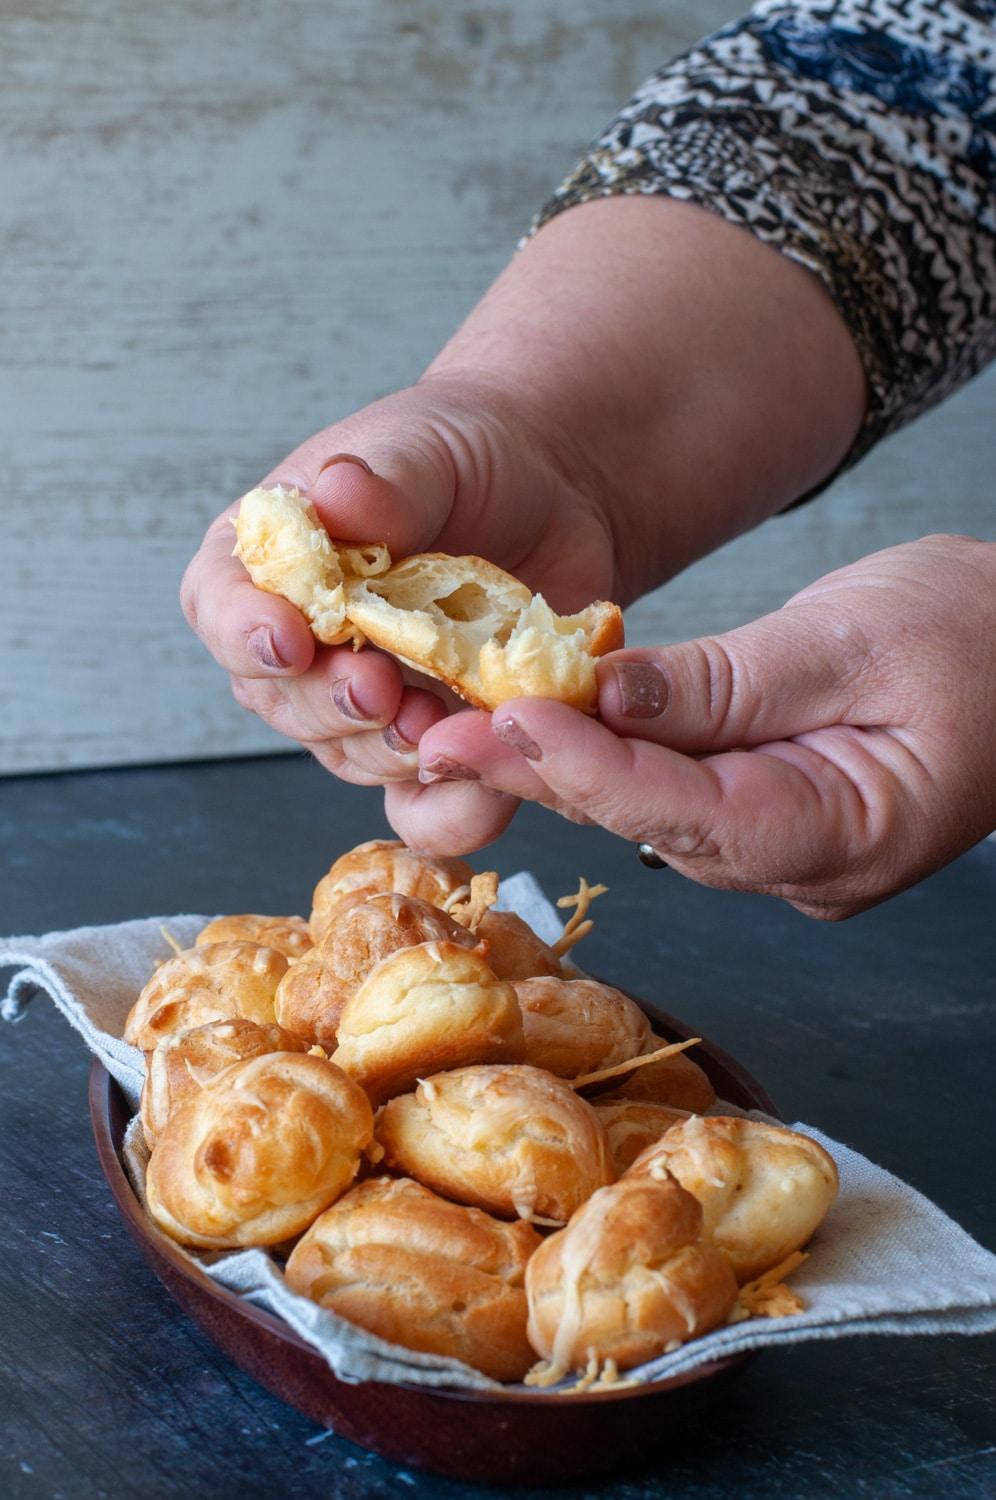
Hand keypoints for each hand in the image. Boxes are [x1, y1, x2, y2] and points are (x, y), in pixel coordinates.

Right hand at [180, 370, 618, 849]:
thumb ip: (386, 479)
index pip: (222, 606)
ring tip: (443, 725)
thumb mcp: (428, 448)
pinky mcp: (437, 737)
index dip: (245, 633)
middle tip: (380, 689)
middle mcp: (306, 642)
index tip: (287, 641)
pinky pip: (426, 803)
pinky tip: (484, 788)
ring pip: (351, 757)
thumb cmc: (468, 454)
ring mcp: (371, 698)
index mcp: (272, 560)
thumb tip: (338, 490)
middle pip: (282, 701)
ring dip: (391, 753)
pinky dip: (452, 809)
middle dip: (329, 705)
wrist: (555, 489)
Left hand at [411, 536, 995, 916]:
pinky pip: (670, 792)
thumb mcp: (858, 639)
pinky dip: (609, 756)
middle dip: (546, 775)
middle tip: (444, 735)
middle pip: (652, 823)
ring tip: (465, 724)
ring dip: (564, 766)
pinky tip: (541, 723)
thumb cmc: (983, 636)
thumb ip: (729, 680)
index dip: (594, 769)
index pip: (694, 814)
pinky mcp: (764, 813)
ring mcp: (783, 847)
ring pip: (651, 811)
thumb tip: (604, 690)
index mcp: (848, 834)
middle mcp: (803, 864)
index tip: (510, 721)